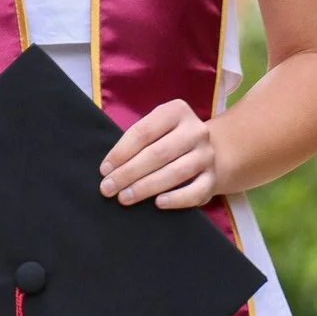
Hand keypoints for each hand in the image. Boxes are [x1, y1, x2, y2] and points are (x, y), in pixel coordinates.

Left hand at [100, 99, 219, 210]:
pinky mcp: (212, 179)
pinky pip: (195, 192)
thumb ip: (136, 143)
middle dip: (128, 173)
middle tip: (108, 188)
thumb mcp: (155, 130)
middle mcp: (195, 131)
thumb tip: (109, 169)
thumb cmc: (168, 141)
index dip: (121, 152)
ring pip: (175, 173)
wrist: (208, 153)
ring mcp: (206, 155)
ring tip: (124, 198)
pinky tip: (158, 204)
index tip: (104, 169)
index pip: (143, 132)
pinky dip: (176, 199)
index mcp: (177, 111)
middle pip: (157, 154)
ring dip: (146, 187)